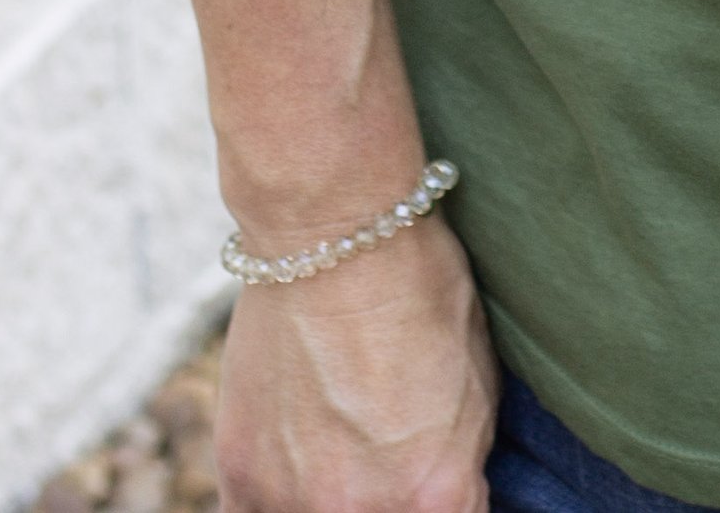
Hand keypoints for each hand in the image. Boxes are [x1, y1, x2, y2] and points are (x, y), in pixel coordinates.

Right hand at [214, 212, 499, 512]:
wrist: (336, 233)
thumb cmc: (421, 292)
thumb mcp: (478, 387)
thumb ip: (459, 468)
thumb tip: (449, 501)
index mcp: (436, 498)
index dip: (443, 503)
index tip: (432, 485)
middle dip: (389, 498)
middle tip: (381, 452)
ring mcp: (294, 502)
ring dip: (329, 500)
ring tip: (337, 453)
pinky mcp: (241, 477)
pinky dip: (273, 503)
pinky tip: (290, 472)